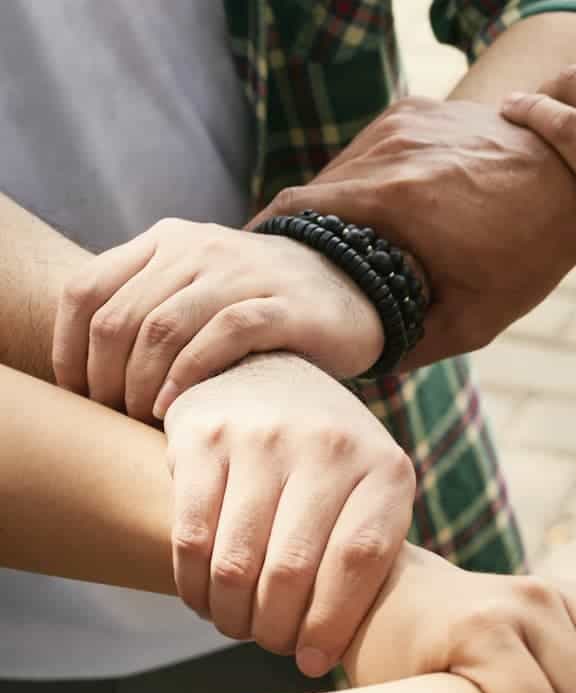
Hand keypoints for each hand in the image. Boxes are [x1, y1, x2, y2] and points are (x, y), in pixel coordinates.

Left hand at [52, 219, 383, 420]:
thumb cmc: (263, 307)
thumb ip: (149, 308)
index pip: (86, 290)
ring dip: (143, 382)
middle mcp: (200, 247)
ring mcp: (244, 272)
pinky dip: (191, 373)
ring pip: (164, 326)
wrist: (355, 290)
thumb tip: (85, 368)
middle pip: (121, 317)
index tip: (79, 394)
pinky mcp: (285, 304)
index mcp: (167, 241)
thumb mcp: (198, 291)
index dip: (69, 349)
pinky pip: (224, 334)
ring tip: (145, 416)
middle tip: (115, 415)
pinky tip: (180, 406)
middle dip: (107, 377)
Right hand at [162, 353, 414, 676]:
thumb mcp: (372, 492)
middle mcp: (330, 446)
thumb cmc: (330, 461)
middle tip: (269, 643)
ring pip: (236, 563)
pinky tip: (203, 599)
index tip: (312, 661)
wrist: (272, 371)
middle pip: (292, 570)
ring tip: (237, 625)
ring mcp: (265, 437)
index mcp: (385, 469)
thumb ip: (367, 556)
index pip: (357, 561)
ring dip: (231, 615)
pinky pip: (190, 538)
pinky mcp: (204, 436)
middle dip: (274, 628)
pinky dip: (192, 586)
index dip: (330, 624)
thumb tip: (329, 651)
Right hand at [253, 97, 575, 367]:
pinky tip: (384, 211)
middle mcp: (389, 149)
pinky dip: (364, 180)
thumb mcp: (476, 317)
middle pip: (310, 192)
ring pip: (337, 168)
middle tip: (304, 273)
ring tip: (347, 246)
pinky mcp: (415, 110)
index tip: (258, 275)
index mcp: (393, 198)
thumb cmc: (532, 251)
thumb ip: (410, 345)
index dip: (267, 244)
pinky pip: (367, 149)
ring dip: (335, 206)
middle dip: (303, 233)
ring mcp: (402, 122)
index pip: (291, 212)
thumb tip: (360, 367)